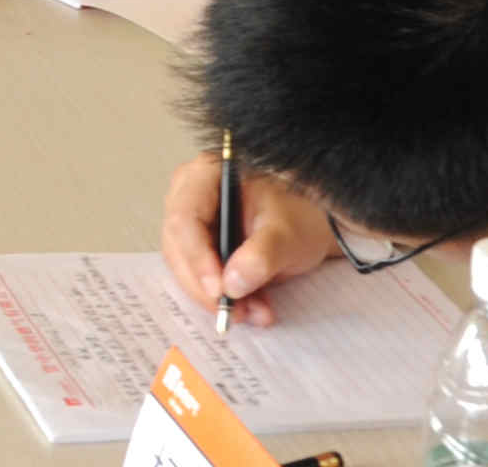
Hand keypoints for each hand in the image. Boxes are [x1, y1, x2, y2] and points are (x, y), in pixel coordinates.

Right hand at [162, 152, 335, 325]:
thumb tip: (232, 283)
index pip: (185, 217)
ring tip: (253, 313)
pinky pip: (200, 279)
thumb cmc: (298, 215)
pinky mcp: (200, 250)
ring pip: (187, 269)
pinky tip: (252, 310)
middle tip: (234, 311)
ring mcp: (193, 224)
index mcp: (206, 174)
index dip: (197, 257)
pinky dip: (225, 299)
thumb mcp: (287, 234)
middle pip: (179, 246)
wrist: (308, 227)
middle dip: (207, 286)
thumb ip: (262, 255)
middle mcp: (191, 196)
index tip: (219, 289)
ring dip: (217, 298)